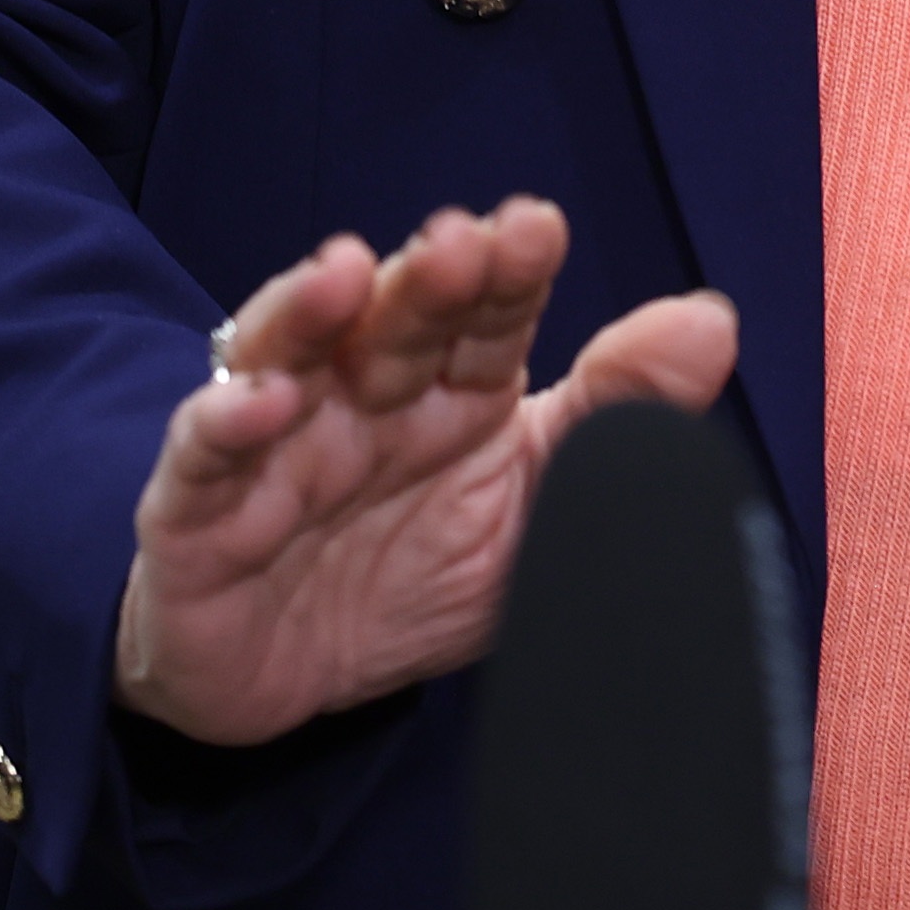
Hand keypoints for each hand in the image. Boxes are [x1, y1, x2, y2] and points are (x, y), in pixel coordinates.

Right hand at [112, 198, 737, 746]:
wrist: (286, 683)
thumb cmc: (413, 574)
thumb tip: (712, 319)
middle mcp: (361, 400)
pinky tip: (262, 403)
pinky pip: (204, 462)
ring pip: (285, 359)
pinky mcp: (198, 516)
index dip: (506, 272)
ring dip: (307, 313)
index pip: (485, 319)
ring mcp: (276, 449)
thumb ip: (617, 419)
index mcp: (450, 395)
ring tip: (344, 274)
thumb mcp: (534, 513)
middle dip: (424, 281)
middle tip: (463, 242)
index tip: (534, 227)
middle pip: (391, 326)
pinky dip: (224, 427)